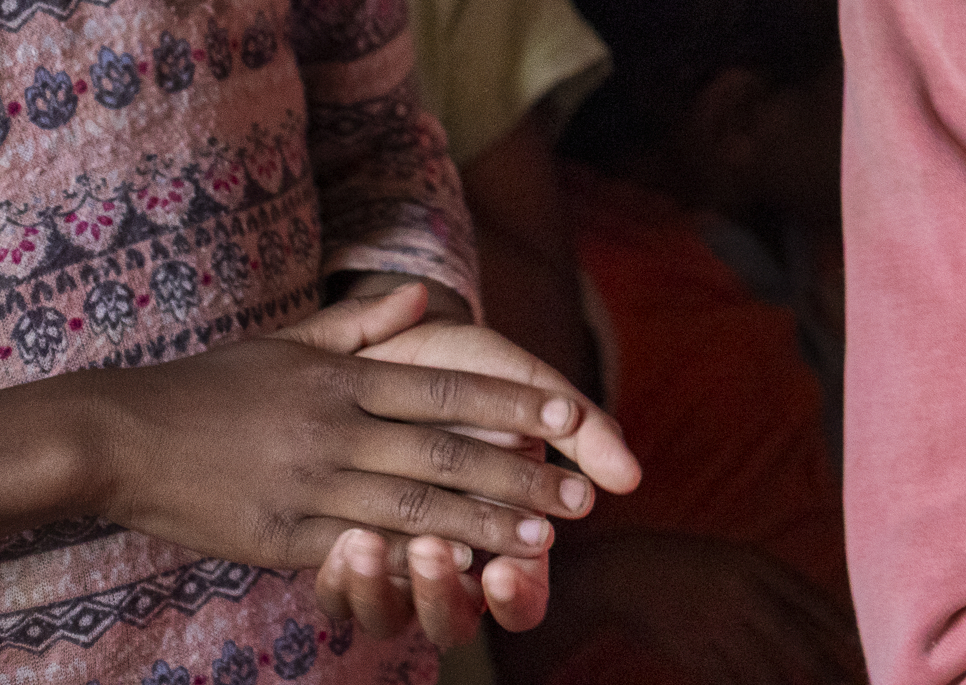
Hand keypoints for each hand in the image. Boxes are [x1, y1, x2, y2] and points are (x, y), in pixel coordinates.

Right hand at [64, 292, 615, 647]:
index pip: (447, 390)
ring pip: (413, 509)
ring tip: (542, 538)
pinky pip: (357, 549)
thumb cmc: (209, 387)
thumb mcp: (286, 343)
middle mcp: (334, 429)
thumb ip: (361, 326)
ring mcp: (308, 485)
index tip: (569, 419)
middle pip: (444, 455)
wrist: (119, 437)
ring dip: (483, 525)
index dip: (511, 406)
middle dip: (519, 476)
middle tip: (580, 497)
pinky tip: (457, 570)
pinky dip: (411, 560)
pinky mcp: (279, 536)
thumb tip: (423, 294)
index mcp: (342, 380)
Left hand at [298, 283, 644, 641]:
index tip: (507, 567)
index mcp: (504, 531)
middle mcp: (449, 559)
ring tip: (372, 544)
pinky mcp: (334, 551)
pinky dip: (340, 578)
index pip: (521, 601)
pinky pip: (336, 594)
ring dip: (384, 590)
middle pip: (452, 624)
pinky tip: (343, 541)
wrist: (379, 341)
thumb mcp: (525, 383)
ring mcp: (390, 562)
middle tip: (436, 551)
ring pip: (388, 618)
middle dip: (441, 596)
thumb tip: (631, 478)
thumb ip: (583, 430)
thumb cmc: (462, 365)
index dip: (516, 597)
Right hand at [521, 534, 864, 684]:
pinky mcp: (695, 653)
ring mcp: (717, 627)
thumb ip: (782, 589)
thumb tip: (830, 622)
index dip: (845, 630)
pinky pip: (734, 682)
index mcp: (758, 565)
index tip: (871, 650)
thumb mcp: (741, 562)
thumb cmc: (696, 566)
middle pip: (797, 642)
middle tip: (862, 684)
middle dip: (831, 670)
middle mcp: (742, 596)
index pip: (813, 601)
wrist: (628, 572)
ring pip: (768, 672)